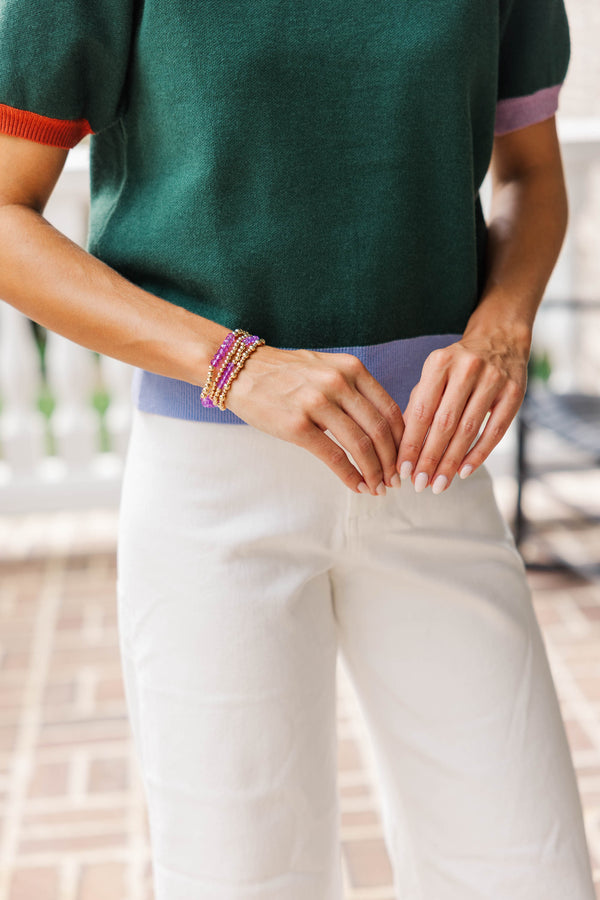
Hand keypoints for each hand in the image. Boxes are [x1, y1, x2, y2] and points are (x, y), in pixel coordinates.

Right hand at [225, 345, 404, 494]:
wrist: (241, 371)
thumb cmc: (285, 374)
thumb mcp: (327, 368)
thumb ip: (354, 390)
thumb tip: (381, 426)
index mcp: (351, 369)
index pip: (389, 409)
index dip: (402, 440)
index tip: (403, 459)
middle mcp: (338, 383)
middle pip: (379, 430)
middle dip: (392, 461)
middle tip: (395, 480)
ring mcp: (317, 403)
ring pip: (361, 445)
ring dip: (375, 472)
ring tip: (378, 487)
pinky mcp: (297, 425)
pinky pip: (334, 456)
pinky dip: (351, 476)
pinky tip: (358, 486)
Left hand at [396, 333, 528, 492]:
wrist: (500, 339)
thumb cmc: (457, 366)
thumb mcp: (434, 376)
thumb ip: (418, 406)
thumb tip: (401, 447)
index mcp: (439, 363)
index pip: (422, 411)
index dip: (411, 443)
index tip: (402, 469)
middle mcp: (467, 368)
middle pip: (445, 423)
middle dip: (430, 458)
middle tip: (420, 484)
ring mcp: (493, 379)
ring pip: (469, 430)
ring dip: (452, 462)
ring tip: (439, 484)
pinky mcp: (514, 392)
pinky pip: (495, 431)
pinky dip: (478, 454)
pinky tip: (463, 472)